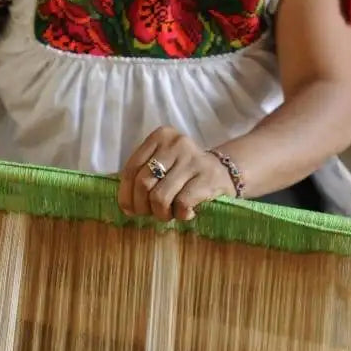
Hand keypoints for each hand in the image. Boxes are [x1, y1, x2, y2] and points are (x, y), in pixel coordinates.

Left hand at [118, 127, 235, 222]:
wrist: (224, 171)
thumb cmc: (184, 172)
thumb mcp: (163, 164)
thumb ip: (142, 175)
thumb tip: (125, 204)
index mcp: (160, 136)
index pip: (131, 168)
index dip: (126, 194)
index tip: (129, 209)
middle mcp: (176, 143)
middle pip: (143, 183)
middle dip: (142, 206)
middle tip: (149, 213)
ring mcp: (192, 159)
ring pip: (160, 197)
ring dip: (161, 213)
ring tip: (168, 214)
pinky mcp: (207, 177)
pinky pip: (181, 204)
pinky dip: (180, 214)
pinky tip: (186, 213)